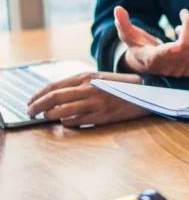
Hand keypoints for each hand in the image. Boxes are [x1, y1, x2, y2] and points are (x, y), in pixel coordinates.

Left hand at [27, 72, 149, 126]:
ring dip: (49, 116)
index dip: (38, 95)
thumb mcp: (98, 79)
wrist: (146, 92)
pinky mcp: (102, 115)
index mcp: (86, 77)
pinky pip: (77, 121)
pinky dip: (67, 122)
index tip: (30, 102)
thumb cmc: (120, 86)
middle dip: (37, 106)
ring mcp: (95, 102)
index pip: (54, 86)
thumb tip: (58, 94)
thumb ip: (80, 84)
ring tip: (44, 118)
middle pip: (53, 98)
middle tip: (30, 112)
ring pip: (62, 111)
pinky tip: (65, 122)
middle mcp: (88, 88)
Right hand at [115, 6, 188, 76]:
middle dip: (188, 26)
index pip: (161, 56)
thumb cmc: (137, 46)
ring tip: (180, 28)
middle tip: (184, 13)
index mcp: (151, 58)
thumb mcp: (128, 35)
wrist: (147, 65)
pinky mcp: (188, 71)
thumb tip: (117, 9)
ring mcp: (179, 71)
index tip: (175, 46)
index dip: (169, 52)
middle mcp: (166, 67)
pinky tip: (187, 37)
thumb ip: (123, 23)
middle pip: (185, 46)